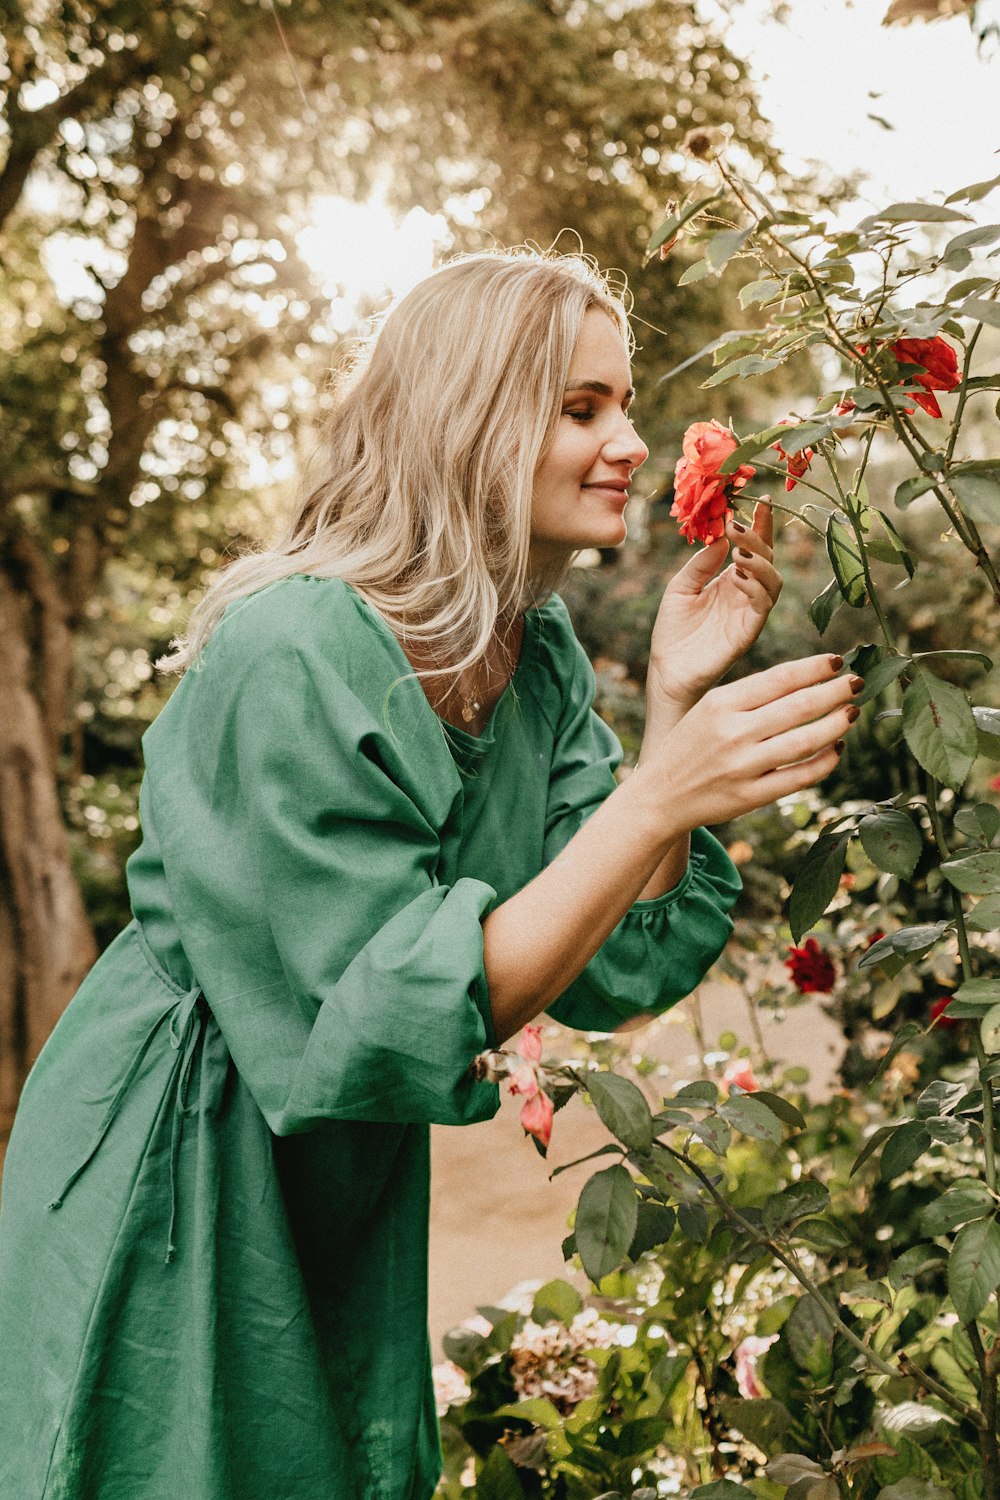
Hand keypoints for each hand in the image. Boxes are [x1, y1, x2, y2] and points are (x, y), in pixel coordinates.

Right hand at [639, 653, 860, 830]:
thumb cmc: (690, 745)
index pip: (780, 678)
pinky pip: (800, 777)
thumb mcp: (709, 709)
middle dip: (835, 691)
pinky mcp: (751, 796)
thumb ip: (751, 696)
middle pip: (799, 706)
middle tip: (858, 683)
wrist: (659, 795)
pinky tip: (837, 749)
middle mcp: (733, 733)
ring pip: (806, 741)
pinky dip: (825, 762)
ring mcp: (743, 766)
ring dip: (836, 724)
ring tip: (853, 713)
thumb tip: (806, 681)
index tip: (838, 661)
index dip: (815, 668)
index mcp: (721, 703)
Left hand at [647, 500, 781, 713]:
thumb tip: (722, 536)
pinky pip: (763, 606)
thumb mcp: (681, 586)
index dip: (761, 524)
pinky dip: (755, 588)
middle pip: (768, 559)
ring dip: (760, 562)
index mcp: (732, 580)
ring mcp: (749, 613)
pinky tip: (738, 577)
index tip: (760, 499)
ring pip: (774, 581)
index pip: (754, 547)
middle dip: (757, 538)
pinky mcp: (748, 632)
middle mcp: (746, 594)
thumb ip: (702, 563)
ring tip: (738, 552)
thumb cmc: (673, 631)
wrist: (667, 671)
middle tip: (736, 526)